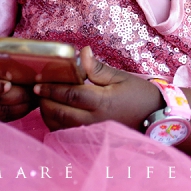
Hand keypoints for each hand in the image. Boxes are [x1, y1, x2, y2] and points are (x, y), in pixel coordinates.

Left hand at [35, 47, 161, 130]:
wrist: (153, 117)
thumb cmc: (137, 94)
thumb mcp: (120, 76)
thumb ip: (98, 68)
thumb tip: (82, 53)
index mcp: (103, 102)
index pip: (71, 95)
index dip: (52, 88)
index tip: (39, 81)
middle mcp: (95, 120)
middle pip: (60, 114)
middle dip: (45, 101)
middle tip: (37, 89)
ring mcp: (92, 132)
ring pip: (60, 127)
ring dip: (48, 113)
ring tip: (44, 98)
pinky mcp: (91, 138)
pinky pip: (66, 134)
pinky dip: (56, 123)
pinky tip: (55, 111)